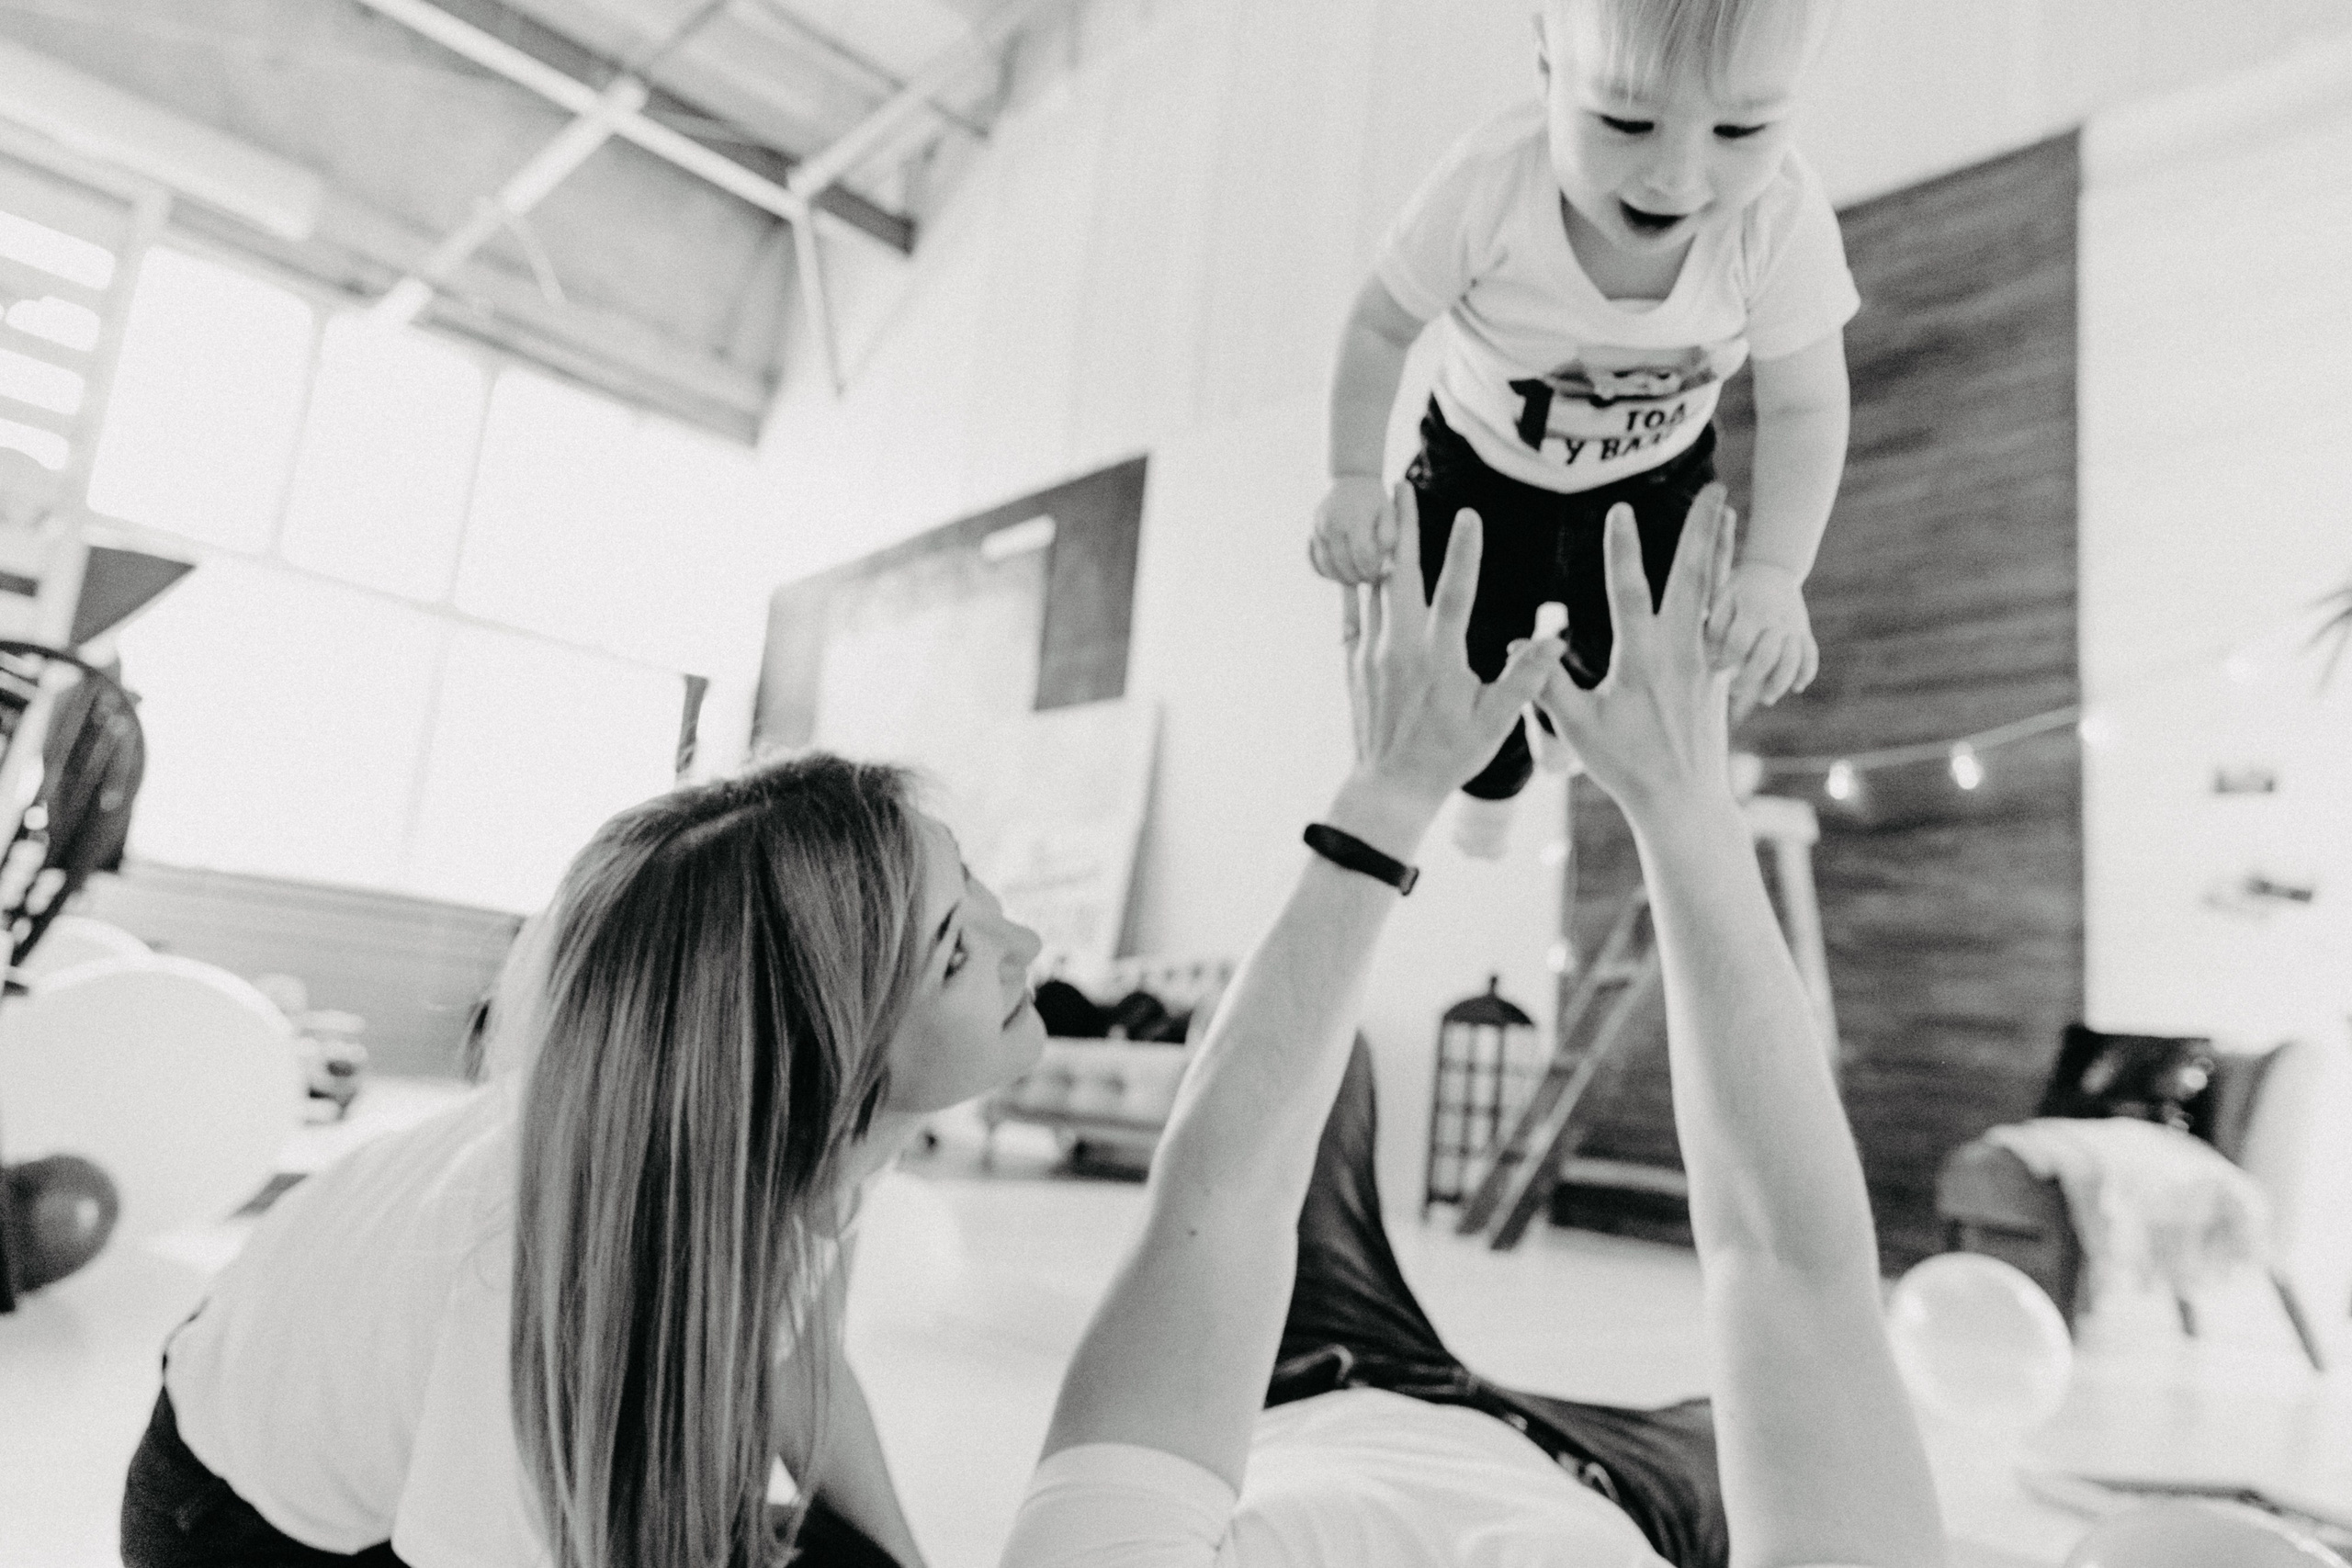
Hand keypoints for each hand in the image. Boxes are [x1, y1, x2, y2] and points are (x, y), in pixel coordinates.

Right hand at [1311, 474, 1396, 584]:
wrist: (1353, 480)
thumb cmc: (1376, 501)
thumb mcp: (1390, 513)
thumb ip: (1390, 536)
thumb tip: (1383, 559)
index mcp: (1356, 518)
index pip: (1363, 553)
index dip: (1370, 568)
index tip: (1377, 575)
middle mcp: (1334, 522)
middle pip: (1342, 562)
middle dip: (1356, 576)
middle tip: (1366, 581)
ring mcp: (1319, 527)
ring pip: (1325, 563)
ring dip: (1339, 577)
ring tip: (1353, 580)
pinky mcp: (1313, 530)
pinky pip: (1314, 558)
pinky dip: (1324, 571)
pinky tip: (1337, 575)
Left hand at [1342, 481, 1564, 806]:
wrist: (1389, 787)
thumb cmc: (1448, 757)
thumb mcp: (1494, 723)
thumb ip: (1524, 679)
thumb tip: (1555, 641)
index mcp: (1439, 660)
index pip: (1455, 595)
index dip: (1464, 553)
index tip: (1469, 515)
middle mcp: (1401, 648)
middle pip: (1400, 574)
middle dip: (1403, 527)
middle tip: (1401, 487)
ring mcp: (1372, 653)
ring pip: (1372, 587)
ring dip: (1377, 546)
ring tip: (1379, 510)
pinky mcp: (1354, 662)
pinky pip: (1351, 611)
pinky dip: (1353, 581)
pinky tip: (1353, 559)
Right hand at [1530, 484, 1737, 814]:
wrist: (1684, 801)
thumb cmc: (1626, 767)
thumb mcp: (1579, 729)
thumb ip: (1547, 684)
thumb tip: (1519, 644)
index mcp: (1642, 662)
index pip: (1630, 595)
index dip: (1622, 552)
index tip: (1618, 510)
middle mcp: (1680, 654)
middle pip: (1694, 578)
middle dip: (1700, 529)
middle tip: (1713, 486)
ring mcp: (1705, 660)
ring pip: (1716, 592)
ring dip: (1720, 547)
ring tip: (1727, 508)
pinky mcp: (1718, 672)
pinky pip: (1726, 618)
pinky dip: (1727, 586)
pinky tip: (1730, 569)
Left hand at [1705, 558, 1816, 723]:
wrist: (1773, 568)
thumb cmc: (1741, 588)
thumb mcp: (1723, 597)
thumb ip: (1716, 624)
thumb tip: (1714, 655)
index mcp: (1754, 610)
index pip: (1739, 643)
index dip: (1726, 660)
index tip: (1716, 668)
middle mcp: (1777, 620)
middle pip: (1766, 656)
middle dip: (1749, 678)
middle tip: (1734, 688)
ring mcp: (1794, 626)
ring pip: (1793, 660)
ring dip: (1780, 682)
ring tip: (1766, 699)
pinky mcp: (1804, 631)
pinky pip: (1811, 654)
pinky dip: (1807, 672)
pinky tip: (1797, 688)